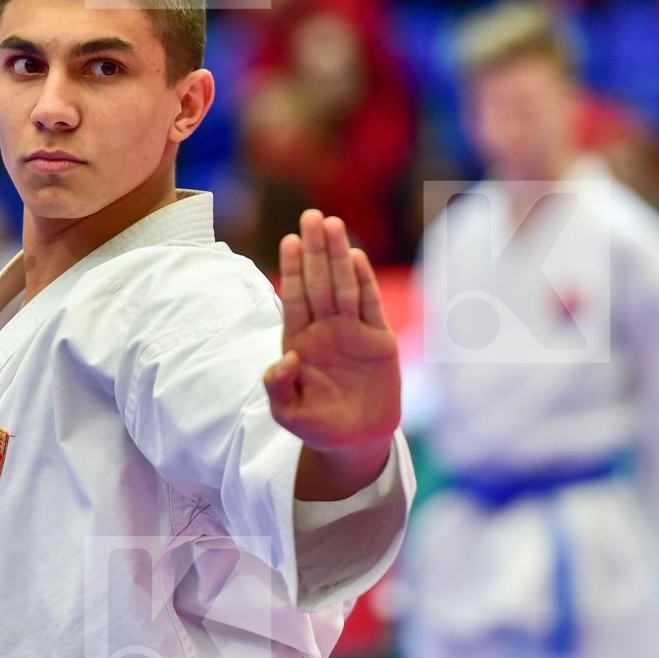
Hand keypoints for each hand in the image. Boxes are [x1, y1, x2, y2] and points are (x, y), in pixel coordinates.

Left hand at [264, 210, 400, 496]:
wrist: (354, 441)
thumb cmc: (316, 425)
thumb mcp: (288, 413)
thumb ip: (279, 387)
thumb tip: (285, 358)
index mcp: (299, 341)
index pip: (294, 298)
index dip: (293, 269)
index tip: (289, 240)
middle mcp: (324, 329)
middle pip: (319, 282)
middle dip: (315, 250)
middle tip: (311, 216)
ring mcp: (351, 332)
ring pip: (344, 286)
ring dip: (338, 256)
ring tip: (332, 224)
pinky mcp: (379, 340)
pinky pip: (370, 305)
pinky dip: (365, 282)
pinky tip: (357, 257)